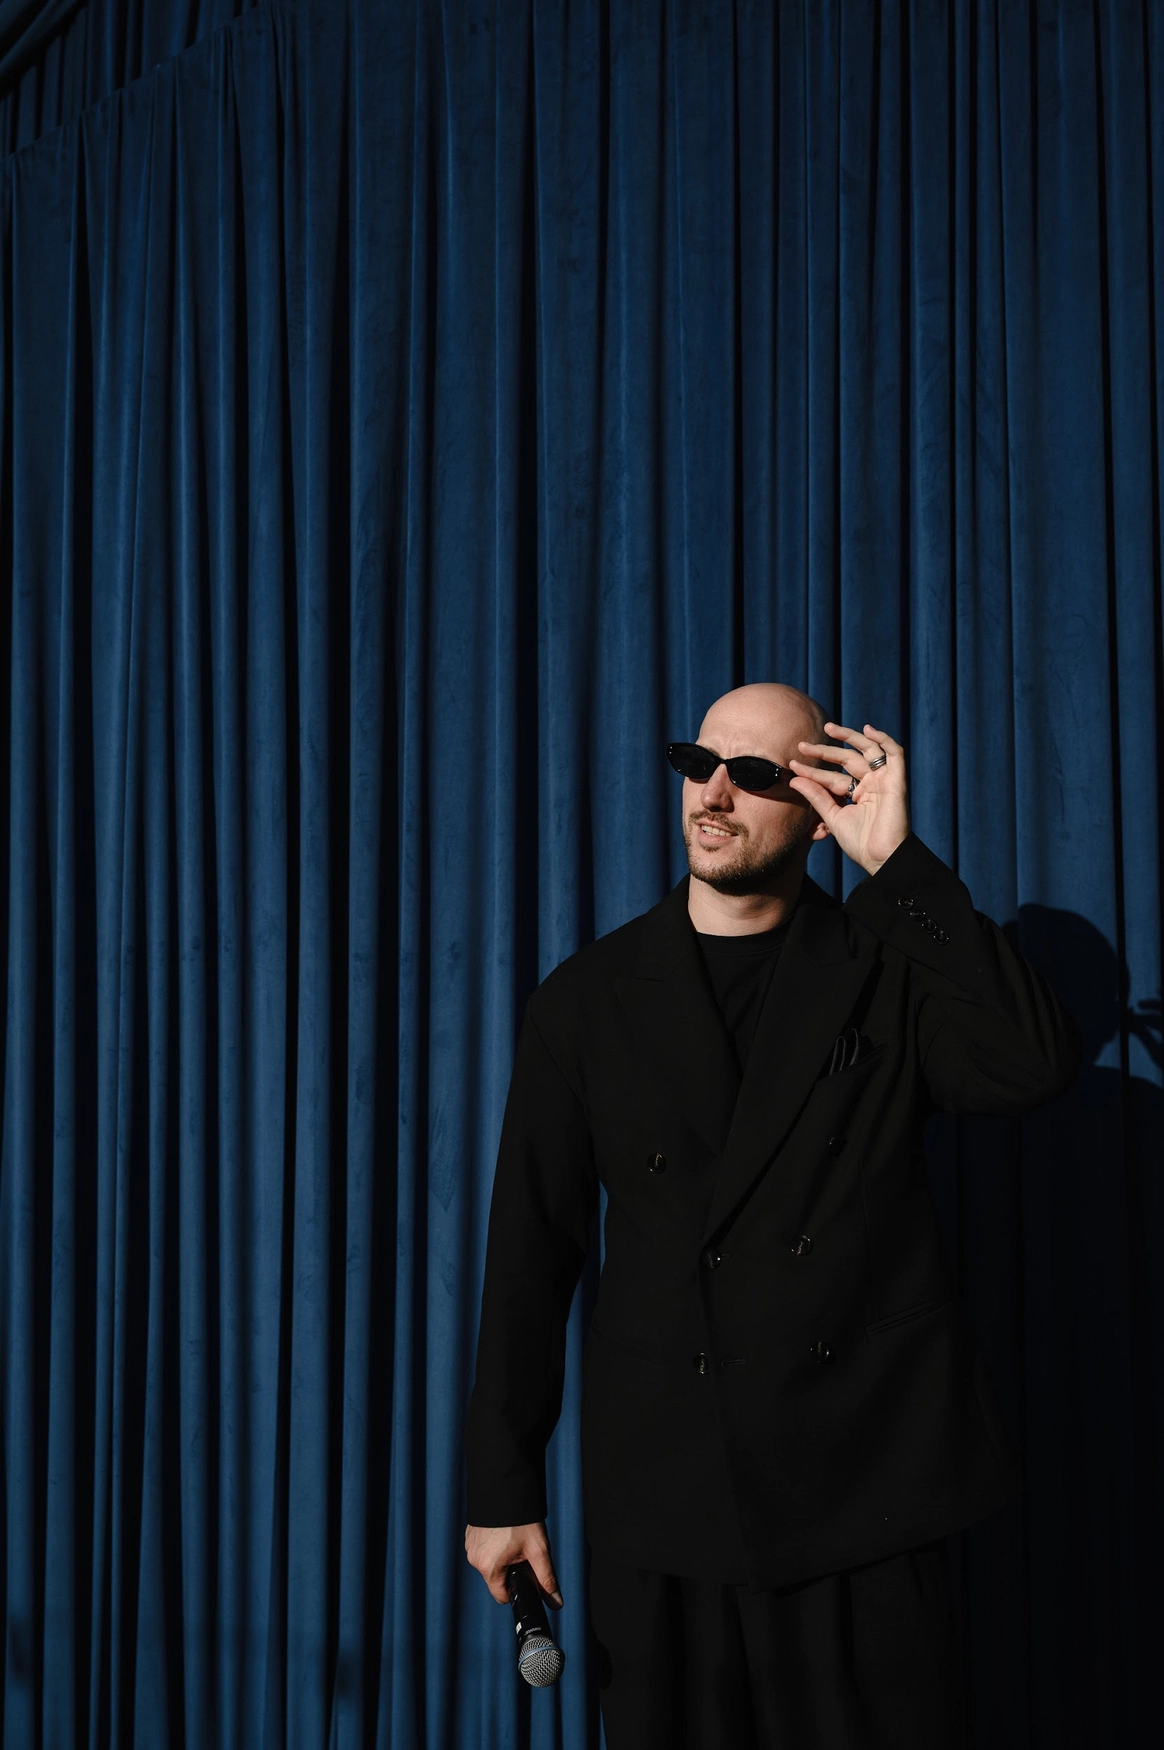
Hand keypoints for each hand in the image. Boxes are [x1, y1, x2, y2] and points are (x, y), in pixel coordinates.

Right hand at [464, 1521, 563, 1608]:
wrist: (504, 1487)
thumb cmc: (521, 1519)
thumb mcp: (538, 1549)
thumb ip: (546, 1578)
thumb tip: (556, 1603)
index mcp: (489, 1568)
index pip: (502, 1597)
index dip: (518, 1589)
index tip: (525, 1574)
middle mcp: (475, 1560)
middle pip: (496, 1579)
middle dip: (510, 1570)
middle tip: (521, 1551)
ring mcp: (470, 1547)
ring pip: (489, 1564)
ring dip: (500, 1557)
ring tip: (512, 1538)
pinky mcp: (469, 1536)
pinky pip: (482, 1550)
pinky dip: (492, 1546)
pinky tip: (502, 1532)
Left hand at [788, 722, 909, 876]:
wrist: (881, 858)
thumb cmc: (860, 843)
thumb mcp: (833, 817)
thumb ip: (816, 797)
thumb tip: (794, 780)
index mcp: (857, 793)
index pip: (832, 776)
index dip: (813, 770)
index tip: (793, 765)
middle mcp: (871, 784)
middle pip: (848, 759)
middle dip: (825, 751)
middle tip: (803, 745)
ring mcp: (884, 780)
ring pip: (868, 750)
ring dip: (851, 737)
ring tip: (829, 728)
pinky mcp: (897, 780)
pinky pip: (895, 753)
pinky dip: (884, 739)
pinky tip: (867, 729)